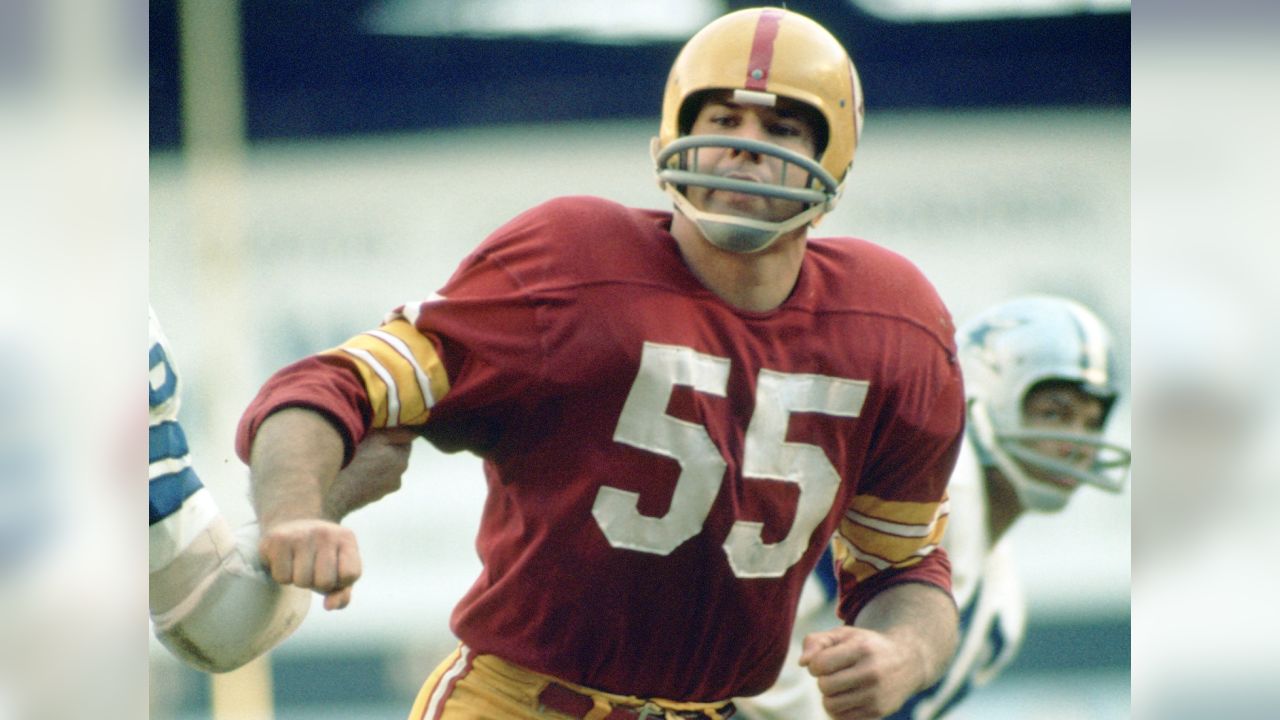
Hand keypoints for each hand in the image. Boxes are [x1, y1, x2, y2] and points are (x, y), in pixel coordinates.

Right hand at [258, 518, 361, 610]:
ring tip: (298, 564)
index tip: (333, 572)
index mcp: (346, 539)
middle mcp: (326, 533)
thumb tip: (330, 606)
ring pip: (302, 581)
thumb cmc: (319, 556)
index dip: (340, 582)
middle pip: (325, 582)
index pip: (350, 575)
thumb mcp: (338, 572)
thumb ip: (341, 594)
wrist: (292, 524)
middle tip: (312, 569)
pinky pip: (282, 577)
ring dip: (298, 581)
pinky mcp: (278, 539)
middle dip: (317, 583)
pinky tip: (285, 561)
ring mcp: (301, 534)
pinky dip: (282, 576)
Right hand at [324, 428, 416, 520]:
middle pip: (393, 456)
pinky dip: (365, 475)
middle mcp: (397, 479)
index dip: (391, 434)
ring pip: (381, 469)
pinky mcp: (369, 499)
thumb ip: (398, 433)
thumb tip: (413, 430)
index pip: (404, 442)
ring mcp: (383, 491)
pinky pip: (371, 481)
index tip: (378, 430)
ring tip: (356, 457)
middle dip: (382, 449)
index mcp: (402, 462)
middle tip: (365, 442)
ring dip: (373, 462)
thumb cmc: (356, 461)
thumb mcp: (377, 438)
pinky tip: (352, 470)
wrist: (334, 492)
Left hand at [799, 625, 923, 719]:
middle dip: (823, 680)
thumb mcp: (844, 635)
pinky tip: (848, 697)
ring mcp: (876, 695)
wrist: (908, 661)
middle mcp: (871, 673)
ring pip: (830, 705)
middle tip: (835, 674)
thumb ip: (816, 641)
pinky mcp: (878, 712)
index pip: (819, 665)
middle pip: (824, 686)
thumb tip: (803, 663)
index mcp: (861, 649)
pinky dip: (839, 709)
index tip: (825, 660)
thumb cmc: (867, 646)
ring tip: (841, 685)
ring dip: (830, 696)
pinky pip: (842, 718)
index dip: (815, 664)